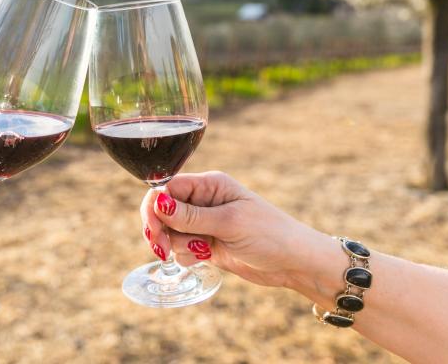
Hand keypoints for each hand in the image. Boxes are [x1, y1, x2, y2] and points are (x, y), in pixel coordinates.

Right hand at [140, 171, 329, 288]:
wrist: (294, 262)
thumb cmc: (269, 234)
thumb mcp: (229, 223)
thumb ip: (191, 216)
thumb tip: (157, 203)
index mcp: (210, 184)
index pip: (167, 187)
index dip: (154, 207)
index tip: (154, 230)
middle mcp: (203, 200)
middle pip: (162, 209)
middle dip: (159, 229)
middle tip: (163, 248)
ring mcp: (204, 222)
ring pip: (169, 231)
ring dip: (176, 244)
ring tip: (200, 251)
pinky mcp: (206, 243)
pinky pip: (180, 247)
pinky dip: (185, 255)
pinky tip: (204, 258)